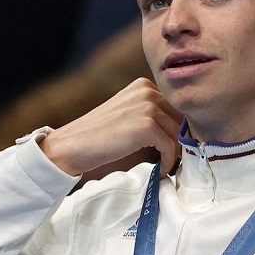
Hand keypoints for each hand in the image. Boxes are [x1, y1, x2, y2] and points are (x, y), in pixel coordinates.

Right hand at [38, 78, 183, 177]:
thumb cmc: (99, 138)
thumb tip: (184, 134)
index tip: (177, 149)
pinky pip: (171, 147)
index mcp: (143, 85)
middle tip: (176, 161)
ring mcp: (147, 106)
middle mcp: (147, 90)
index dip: (180, 130)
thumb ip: (152, 117)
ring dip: (176, 154)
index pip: (177, 108)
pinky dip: (168, 162)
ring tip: (167, 166)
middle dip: (181, 142)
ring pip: (178, 134)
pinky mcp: (146, 126)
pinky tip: (161, 169)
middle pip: (181, 119)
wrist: (71, 146)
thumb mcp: (128, 116)